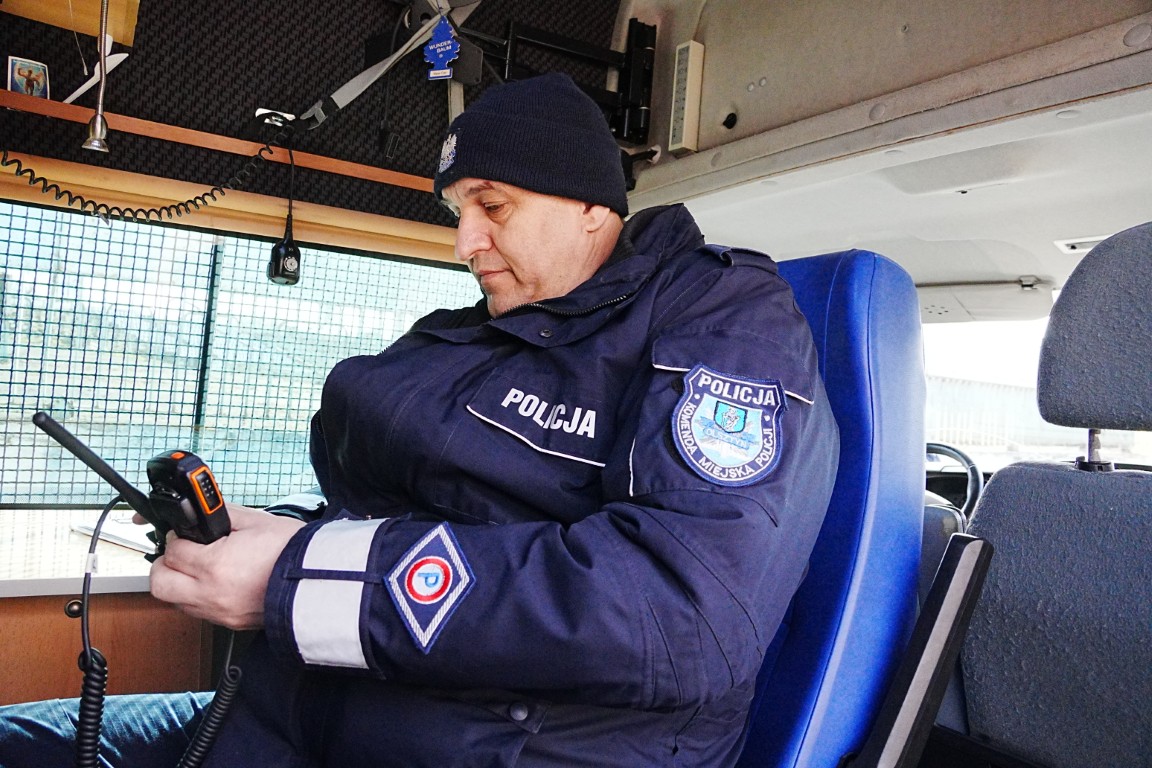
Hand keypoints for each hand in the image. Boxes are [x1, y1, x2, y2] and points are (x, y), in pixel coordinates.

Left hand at [149, 504, 304, 629]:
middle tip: (177, 552)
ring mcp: (218, 612)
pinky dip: (197, 597)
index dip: (176, 538)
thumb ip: (222, 515)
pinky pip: (197, 611)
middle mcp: (211, 594)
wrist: (319, 582)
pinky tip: (214, 583)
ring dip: (178, 583)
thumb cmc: (293, 552)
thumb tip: (203, 511)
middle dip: (164, 565)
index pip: (172, 552)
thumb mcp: (256, 521)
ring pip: (174, 601)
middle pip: (159, 584)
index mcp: (215, 565)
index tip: (185, 534)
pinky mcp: (229, 624)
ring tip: (197, 568)